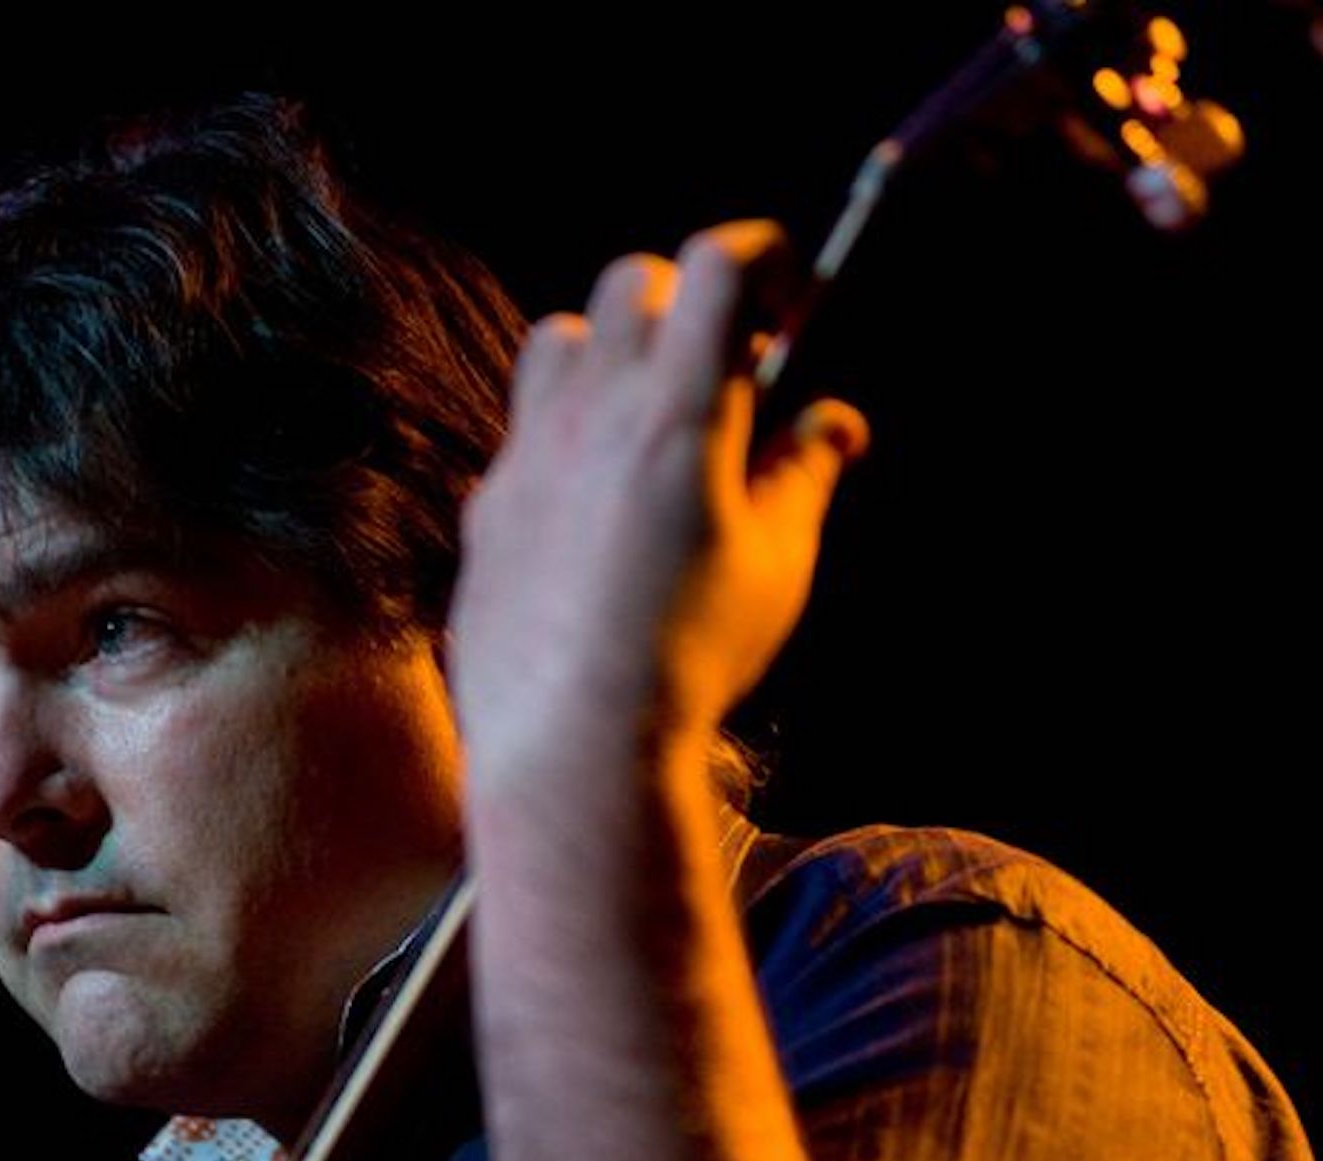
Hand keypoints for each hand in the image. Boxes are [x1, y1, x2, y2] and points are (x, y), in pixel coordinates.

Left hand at [449, 219, 866, 788]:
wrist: (573, 742)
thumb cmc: (691, 655)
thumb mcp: (780, 564)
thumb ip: (807, 473)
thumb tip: (834, 421)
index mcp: (678, 411)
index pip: (714, 265)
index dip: (760, 256)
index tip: (786, 292)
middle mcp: (591, 412)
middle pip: (633, 284)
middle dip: (687, 303)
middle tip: (729, 369)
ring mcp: (527, 453)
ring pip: (561, 339)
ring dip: (611, 353)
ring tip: (650, 422)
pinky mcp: (488, 504)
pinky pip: (525, 431)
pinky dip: (567, 436)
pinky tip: (596, 507)